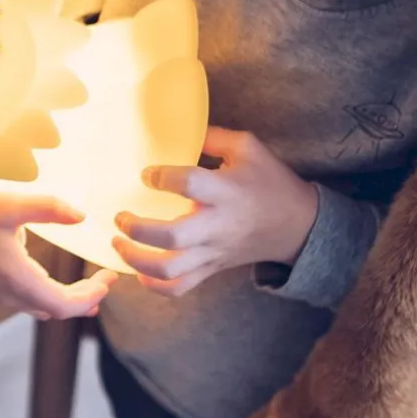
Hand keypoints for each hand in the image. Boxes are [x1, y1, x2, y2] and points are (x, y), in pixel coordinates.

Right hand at [0, 194, 118, 319]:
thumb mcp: (11, 204)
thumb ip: (49, 208)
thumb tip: (82, 216)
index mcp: (16, 279)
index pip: (64, 305)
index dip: (90, 296)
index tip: (110, 279)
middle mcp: (6, 293)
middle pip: (54, 309)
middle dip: (83, 300)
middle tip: (105, 282)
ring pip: (38, 307)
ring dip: (64, 300)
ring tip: (87, 289)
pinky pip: (23, 299)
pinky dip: (45, 294)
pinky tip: (49, 278)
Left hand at [112, 127, 318, 297]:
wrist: (298, 225)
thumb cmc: (269, 181)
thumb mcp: (247, 147)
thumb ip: (212, 137)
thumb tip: (176, 129)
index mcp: (226, 191)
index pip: (190, 185)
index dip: (163, 177)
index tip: (146, 173)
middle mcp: (217, 226)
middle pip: (174, 238)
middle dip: (139, 229)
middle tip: (120, 216)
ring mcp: (213, 252)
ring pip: (171, 271)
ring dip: (137, 261)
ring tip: (118, 242)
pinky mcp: (212, 268)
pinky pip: (180, 287)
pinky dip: (155, 285)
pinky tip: (138, 271)